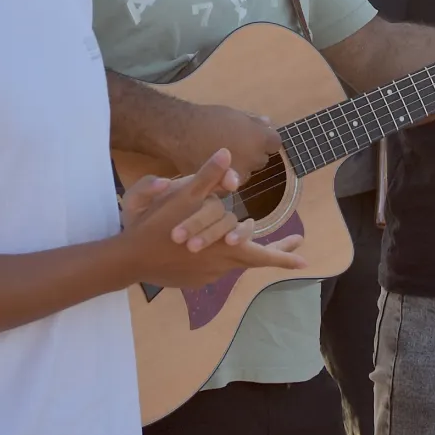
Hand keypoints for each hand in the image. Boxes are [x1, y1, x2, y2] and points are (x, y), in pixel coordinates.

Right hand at [118, 151, 307, 287]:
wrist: (129, 259)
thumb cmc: (157, 226)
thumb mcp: (180, 196)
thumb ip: (206, 177)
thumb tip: (227, 155)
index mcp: (226, 248)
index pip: (263, 254)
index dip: (284, 255)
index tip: (306, 260)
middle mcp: (221, 265)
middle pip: (252, 259)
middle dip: (274, 251)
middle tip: (293, 245)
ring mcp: (205, 275)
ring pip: (229, 261)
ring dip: (238, 249)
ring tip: (242, 236)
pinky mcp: (191, 280)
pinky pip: (209, 267)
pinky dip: (214, 255)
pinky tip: (204, 246)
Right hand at [167, 103, 281, 180]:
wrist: (181, 132)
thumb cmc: (208, 119)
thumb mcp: (233, 113)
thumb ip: (253, 120)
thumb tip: (267, 123)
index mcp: (260, 139)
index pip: (275, 143)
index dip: (265, 139)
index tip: (254, 136)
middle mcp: (254, 159)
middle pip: (262, 159)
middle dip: (252, 153)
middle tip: (235, 144)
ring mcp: (239, 174)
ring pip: (247, 173)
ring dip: (240, 167)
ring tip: (223, 157)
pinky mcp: (224, 185)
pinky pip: (231, 184)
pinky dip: (226, 178)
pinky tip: (216, 168)